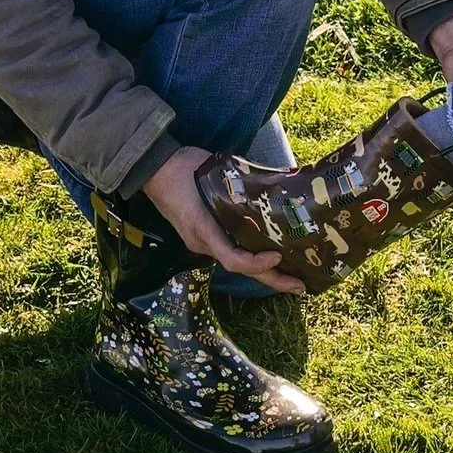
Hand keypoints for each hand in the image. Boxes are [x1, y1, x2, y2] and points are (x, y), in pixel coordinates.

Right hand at [142, 146, 304, 292]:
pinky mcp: (201, 237)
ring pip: (236, 262)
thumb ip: (241, 182)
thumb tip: (276, 184)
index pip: (233, 259)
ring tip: (292, 274)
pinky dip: (249, 257)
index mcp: (203, 229)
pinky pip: (228, 251)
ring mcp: (200, 242)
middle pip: (240, 268)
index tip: (277, 256)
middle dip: (271, 279)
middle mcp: (201, 242)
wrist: (152, 168)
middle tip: (300, 286)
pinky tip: (267, 254)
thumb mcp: (213, 170)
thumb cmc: (183, 167)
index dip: (257, 263)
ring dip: (263, 270)